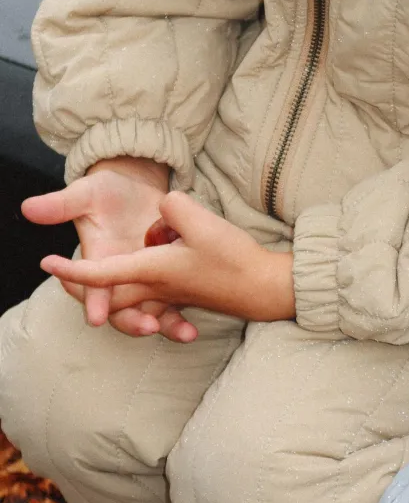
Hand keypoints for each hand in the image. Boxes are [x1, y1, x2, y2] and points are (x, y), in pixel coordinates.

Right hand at [22, 157, 194, 340]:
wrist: (135, 187)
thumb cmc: (105, 190)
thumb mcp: (85, 192)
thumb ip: (61, 204)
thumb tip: (28, 208)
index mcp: (97, 259)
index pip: (91, 285)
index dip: (93, 301)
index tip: (96, 318)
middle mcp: (120, 276)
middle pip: (122, 309)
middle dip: (133, 321)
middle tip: (149, 328)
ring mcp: (146, 277)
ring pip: (152, 309)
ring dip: (166, 324)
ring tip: (184, 334)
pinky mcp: (168, 275)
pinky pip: (176, 300)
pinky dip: (185, 312)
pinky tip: (198, 325)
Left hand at [39, 190, 295, 324]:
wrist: (267, 289)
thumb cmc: (235, 260)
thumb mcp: (203, 221)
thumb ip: (174, 207)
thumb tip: (163, 208)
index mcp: (153, 270)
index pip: (101, 273)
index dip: (72, 269)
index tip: (47, 262)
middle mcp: (156, 287)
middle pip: (108, 293)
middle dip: (83, 287)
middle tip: (61, 272)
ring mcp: (172, 293)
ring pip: (129, 295)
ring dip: (114, 287)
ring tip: (107, 265)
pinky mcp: (186, 293)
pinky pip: (154, 294)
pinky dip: (146, 285)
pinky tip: (161, 257)